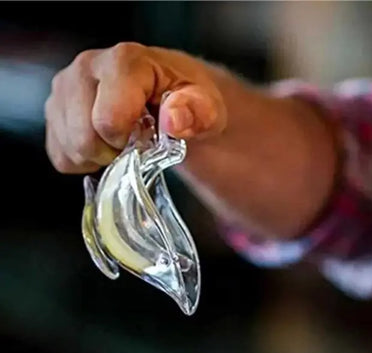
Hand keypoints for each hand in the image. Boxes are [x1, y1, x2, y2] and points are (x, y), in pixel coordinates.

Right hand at [45, 42, 226, 173]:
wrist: (176, 97)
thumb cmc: (190, 100)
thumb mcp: (208, 107)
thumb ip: (198, 112)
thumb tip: (173, 120)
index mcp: (123, 63)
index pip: (107, 120)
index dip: (128, 142)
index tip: (147, 139)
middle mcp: (86, 68)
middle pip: (82, 138)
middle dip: (113, 152)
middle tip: (137, 144)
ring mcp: (65, 89)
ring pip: (69, 148)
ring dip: (100, 158)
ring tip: (124, 143)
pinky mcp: (55, 111)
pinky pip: (60, 156)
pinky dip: (85, 162)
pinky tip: (106, 147)